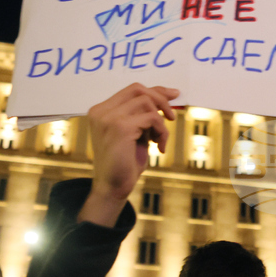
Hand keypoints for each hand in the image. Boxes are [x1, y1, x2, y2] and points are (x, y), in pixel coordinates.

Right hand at [78, 84, 178, 226]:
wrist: (113, 187)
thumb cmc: (125, 163)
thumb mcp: (136, 132)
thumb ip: (143, 115)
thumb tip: (168, 95)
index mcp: (101, 110)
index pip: (132, 89)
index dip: (156, 90)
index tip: (174, 95)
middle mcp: (101, 111)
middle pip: (139, 89)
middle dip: (161, 99)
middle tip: (171, 117)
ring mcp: (109, 118)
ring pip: (147, 102)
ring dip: (161, 122)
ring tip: (158, 140)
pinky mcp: (120, 127)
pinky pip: (152, 118)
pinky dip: (162, 132)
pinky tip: (158, 148)